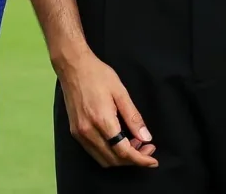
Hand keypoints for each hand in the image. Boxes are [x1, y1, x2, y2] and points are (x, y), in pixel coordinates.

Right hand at [56, 50, 156, 167]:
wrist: (72, 66)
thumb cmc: (98, 75)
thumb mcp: (121, 93)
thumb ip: (134, 118)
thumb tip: (146, 138)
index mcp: (102, 121)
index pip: (124, 151)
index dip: (141, 159)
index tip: (153, 160)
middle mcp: (88, 131)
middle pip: (113, 159)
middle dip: (133, 160)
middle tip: (146, 148)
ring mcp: (79, 132)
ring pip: (103, 159)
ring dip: (120, 158)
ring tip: (133, 145)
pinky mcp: (74, 131)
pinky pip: (93, 151)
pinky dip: (108, 153)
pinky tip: (118, 141)